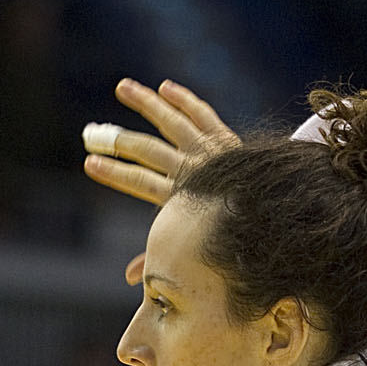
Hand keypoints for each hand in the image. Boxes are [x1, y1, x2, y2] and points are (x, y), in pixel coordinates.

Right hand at [82, 78, 237, 283]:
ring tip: (123, 87)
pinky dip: (184, 99)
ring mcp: (209, 149)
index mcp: (181, 196)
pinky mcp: (224, 138)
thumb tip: (128, 278)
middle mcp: (193, 168)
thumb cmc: (229, 236)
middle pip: (149, 149)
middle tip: (92, 133)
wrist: (276, 214)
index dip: (113, 173)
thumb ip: (159, 255)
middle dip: (119, 141)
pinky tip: (165, 88)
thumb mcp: (191, 246)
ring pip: (172, 121)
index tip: (89, 164)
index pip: (139, 181)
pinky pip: (202, 114)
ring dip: (146, 102)